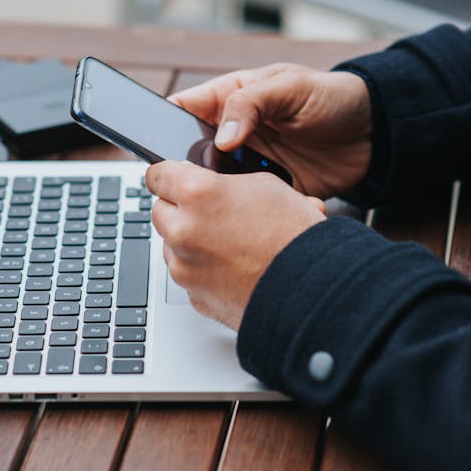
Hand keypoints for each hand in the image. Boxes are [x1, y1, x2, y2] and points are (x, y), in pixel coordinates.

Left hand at [146, 160, 326, 329]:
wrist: (312, 290)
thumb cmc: (295, 238)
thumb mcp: (265, 186)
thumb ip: (224, 184)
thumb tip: (210, 186)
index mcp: (197, 194)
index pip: (158, 175)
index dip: (168, 175)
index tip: (170, 178)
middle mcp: (183, 230)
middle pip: (160, 210)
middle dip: (179, 209)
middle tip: (210, 212)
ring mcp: (185, 267)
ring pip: (172, 245)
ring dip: (189, 241)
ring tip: (230, 243)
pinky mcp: (194, 295)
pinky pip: (188, 274)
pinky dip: (202, 269)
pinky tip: (233, 266)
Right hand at [170, 63, 371, 199]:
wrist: (376, 133)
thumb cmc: (333, 96)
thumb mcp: (290, 87)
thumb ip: (250, 104)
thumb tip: (220, 137)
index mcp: (230, 100)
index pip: (182, 111)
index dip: (163, 127)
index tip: (159, 148)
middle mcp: (234, 135)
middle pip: (193, 157)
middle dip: (192, 172)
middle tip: (205, 182)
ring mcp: (250, 165)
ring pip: (217, 187)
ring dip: (223, 196)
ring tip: (239, 197)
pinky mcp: (270, 191)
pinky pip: (249, 207)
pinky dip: (253, 213)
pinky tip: (266, 211)